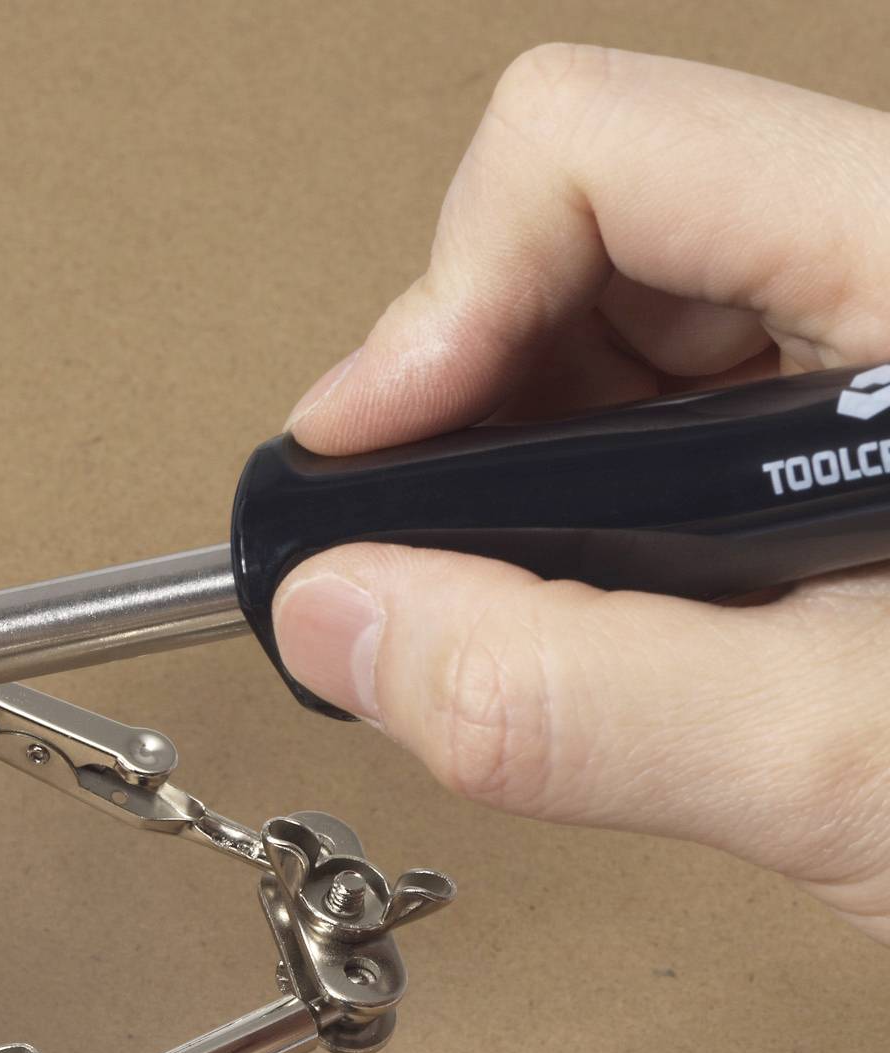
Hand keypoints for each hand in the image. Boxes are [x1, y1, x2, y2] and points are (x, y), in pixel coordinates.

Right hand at [272, 45, 889, 944]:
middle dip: (479, 390)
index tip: (375, 463)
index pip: (607, 151)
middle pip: (603, 211)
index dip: (449, 301)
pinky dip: (607, 498)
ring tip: (541, 604)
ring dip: (535, 452)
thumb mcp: (847, 769)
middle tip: (427, 556)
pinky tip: (628, 608)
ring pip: (633, 303)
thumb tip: (343, 621)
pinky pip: (694, 391)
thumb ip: (569, 694)